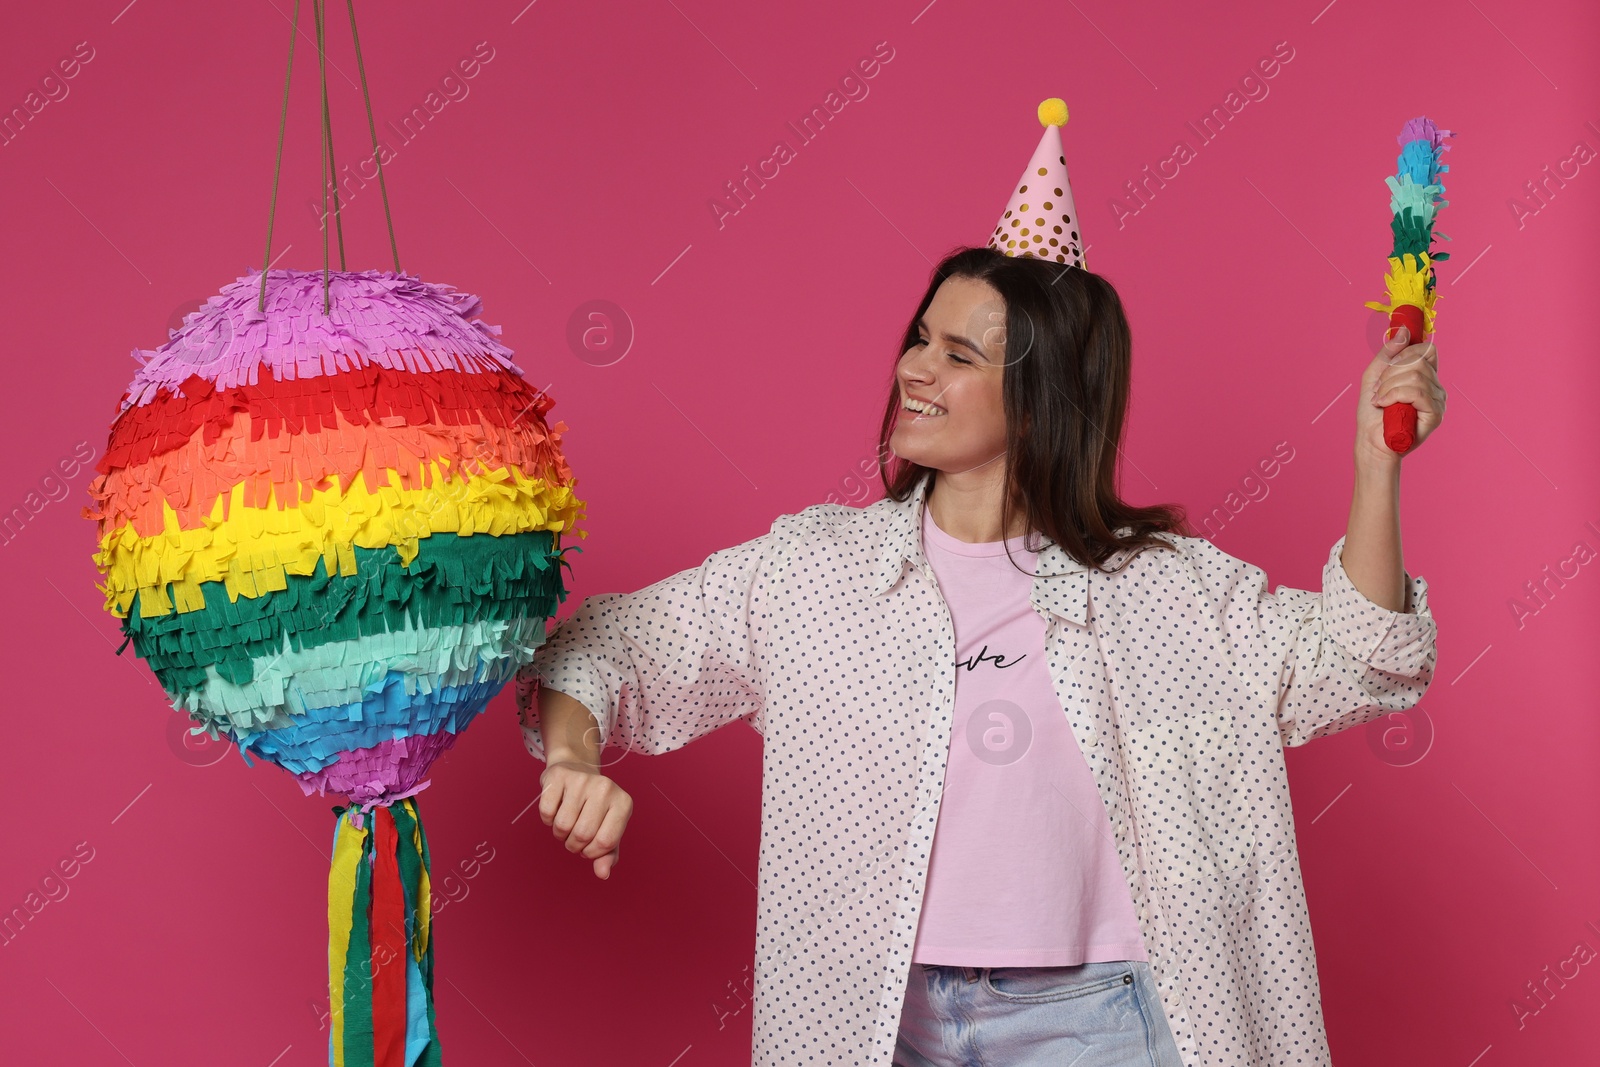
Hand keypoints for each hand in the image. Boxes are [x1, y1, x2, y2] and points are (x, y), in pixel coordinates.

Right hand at [538, 759, 632, 878]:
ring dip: (560, 834)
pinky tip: (556, 809)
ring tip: (566, 823)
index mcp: (623, 803)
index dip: (592, 853)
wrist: (577, 770)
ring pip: (562, 825)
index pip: (605, 842)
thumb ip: (607, 854)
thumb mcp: (607, 828)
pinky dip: (547, 820)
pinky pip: (547, 812)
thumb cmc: (595, 807)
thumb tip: (603, 874)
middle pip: (582, 835)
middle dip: (574, 845)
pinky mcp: (559, 776)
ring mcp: (582, 780)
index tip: (589, 846)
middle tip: (574, 836)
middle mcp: (605, 788)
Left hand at [1357, 325, 1444, 469]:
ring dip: (1389, 387)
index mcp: (1425, 376)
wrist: (1370, 441)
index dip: (1406, 353)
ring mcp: (1438, 400)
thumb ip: (1389, 353)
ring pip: (1415, 375)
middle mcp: (1436, 386)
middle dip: (1390, 374)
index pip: (1426, 349)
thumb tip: (1405, 331)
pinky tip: (1385, 406)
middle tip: (1380, 391)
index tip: (1388, 367)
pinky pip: (1417, 392)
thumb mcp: (1375, 376)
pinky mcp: (1436, 414)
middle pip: (1418, 360)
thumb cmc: (1373, 412)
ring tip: (1381, 401)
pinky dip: (1394, 395)